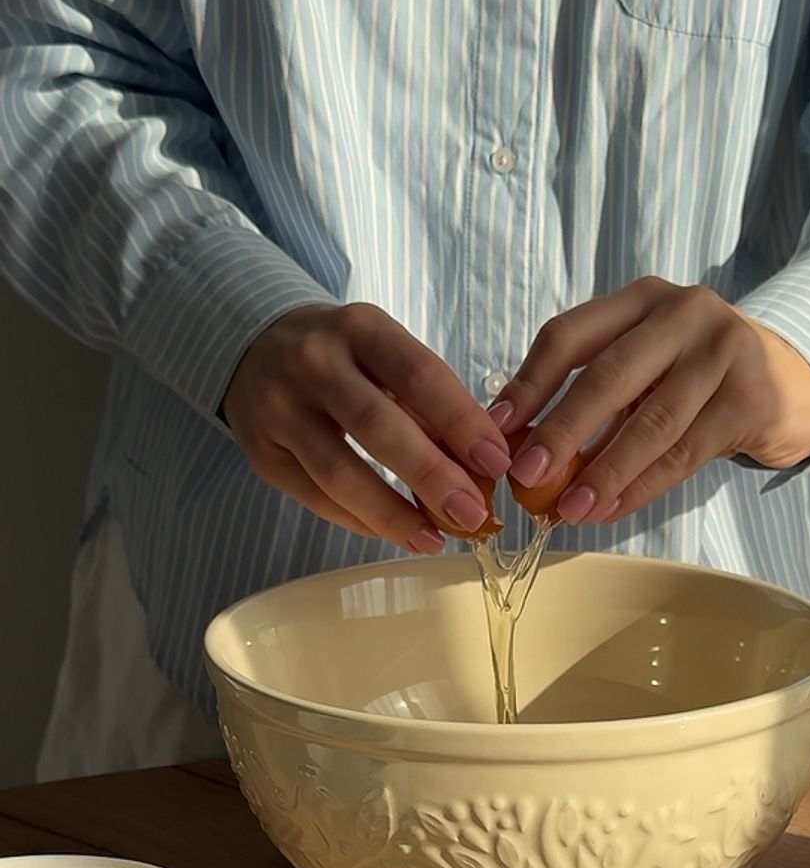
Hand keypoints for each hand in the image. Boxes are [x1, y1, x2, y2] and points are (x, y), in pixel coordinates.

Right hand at [222, 303, 511, 550]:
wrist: (254, 346)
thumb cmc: (342, 357)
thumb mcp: (384, 356)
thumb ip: (429, 405)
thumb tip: (481, 468)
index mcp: (358, 328)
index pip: (418, 375)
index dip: (461, 421)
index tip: (496, 462)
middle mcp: (312, 363)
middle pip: (377, 425)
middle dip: (431, 474)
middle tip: (473, 514)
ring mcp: (279, 409)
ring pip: (338, 472)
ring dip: (393, 513)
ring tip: (435, 539)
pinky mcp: (261, 453)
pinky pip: (315, 497)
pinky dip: (361, 521)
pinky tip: (398, 533)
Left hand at [498, 279, 809, 523]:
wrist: (790, 382)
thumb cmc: (696, 379)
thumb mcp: (645, 366)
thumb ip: (591, 394)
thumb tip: (521, 450)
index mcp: (639, 300)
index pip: (569, 335)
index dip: (528, 384)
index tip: (495, 430)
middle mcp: (683, 313)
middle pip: (610, 376)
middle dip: (563, 430)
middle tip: (527, 476)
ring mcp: (724, 352)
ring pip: (652, 421)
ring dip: (605, 471)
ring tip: (570, 509)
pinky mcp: (751, 398)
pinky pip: (686, 452)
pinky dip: (644, 486)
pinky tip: (613, 509)